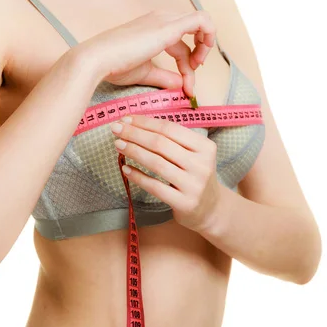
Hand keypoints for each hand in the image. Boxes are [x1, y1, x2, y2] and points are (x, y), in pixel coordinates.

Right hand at [71, 10, 215, 97]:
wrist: (97, 60)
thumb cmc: (114, 65)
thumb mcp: (145, 72)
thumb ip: (164, 77)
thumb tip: (180, 84)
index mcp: (154, 27)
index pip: (181, 44)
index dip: (188, 67)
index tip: (186, 87)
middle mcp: (161, 18)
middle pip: (192, 32)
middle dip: (199, 54)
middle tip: (192, 75)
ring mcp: (165, 19)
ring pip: (201, 24)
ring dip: (205, 47)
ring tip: (195, 68)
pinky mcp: (169, 26)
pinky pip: (202, 20)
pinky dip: (209, 36)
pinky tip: (201, 58)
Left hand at [109, 114, 220, 230]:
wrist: (211, 208)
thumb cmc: (194, 175)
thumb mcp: (193, 155)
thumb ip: (173, 140)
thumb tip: (136, 124)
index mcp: (205, 147)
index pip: (170, 129)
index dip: (145, 122)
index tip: (126, 118)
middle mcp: (202, 164)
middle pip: (161, 143)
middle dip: (135, 134)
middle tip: (116, 129)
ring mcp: (194, 185)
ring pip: (157, 163)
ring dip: (133, 151)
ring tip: (118, 145)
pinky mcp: (184, 203)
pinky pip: (155, 187)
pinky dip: (138, 176)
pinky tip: (125, 169)